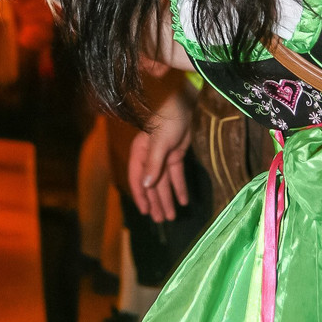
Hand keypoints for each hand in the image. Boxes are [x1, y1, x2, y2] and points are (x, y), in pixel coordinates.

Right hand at [128, 89, 194, 222]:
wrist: (182, 101)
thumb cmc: (167, 119)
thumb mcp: (160, 143)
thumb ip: (152, 165)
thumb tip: (145, 186)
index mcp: (139, 153)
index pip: (137, 179)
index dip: (141, 196)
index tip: (146, 212)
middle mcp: (149, 156)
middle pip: (152, 183)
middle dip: (157, 202)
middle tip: (162, 220)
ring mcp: (163, 155)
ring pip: (164, 181)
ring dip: (168, 197)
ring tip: (172, 216)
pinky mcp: (176, 153)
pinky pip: (176, 174)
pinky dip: (180, 186)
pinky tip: (184, 200)